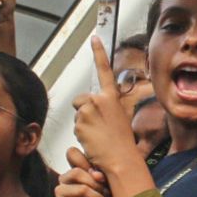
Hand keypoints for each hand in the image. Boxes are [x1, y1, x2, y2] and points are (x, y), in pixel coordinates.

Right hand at [55, 147, 110, 196]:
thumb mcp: (105, 192)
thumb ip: (100, 179)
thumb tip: (97, 174)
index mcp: (73, 177)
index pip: (73, 157)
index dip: (90, 167)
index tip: (104, 180)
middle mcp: (63, 185)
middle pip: (75, 172)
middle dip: (96, 184)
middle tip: (106, 196)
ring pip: (79, 189)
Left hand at [72, 37, 143, 174]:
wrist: (121, 159)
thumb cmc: (122, 142)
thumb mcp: (120, 118)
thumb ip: (107, 107)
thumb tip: (96, 104)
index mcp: (111, 97)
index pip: (104, 70)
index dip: (99, 52)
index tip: (94, 38)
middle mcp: (99, 99)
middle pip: (80, 100)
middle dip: (83, 111)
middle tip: (97, 128)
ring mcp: (88, 110)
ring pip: (77, 114)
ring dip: (82, 124)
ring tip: (97, 136)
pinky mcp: (80, 121)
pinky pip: (74, 126)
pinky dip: (80, 133)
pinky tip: (92, 140)